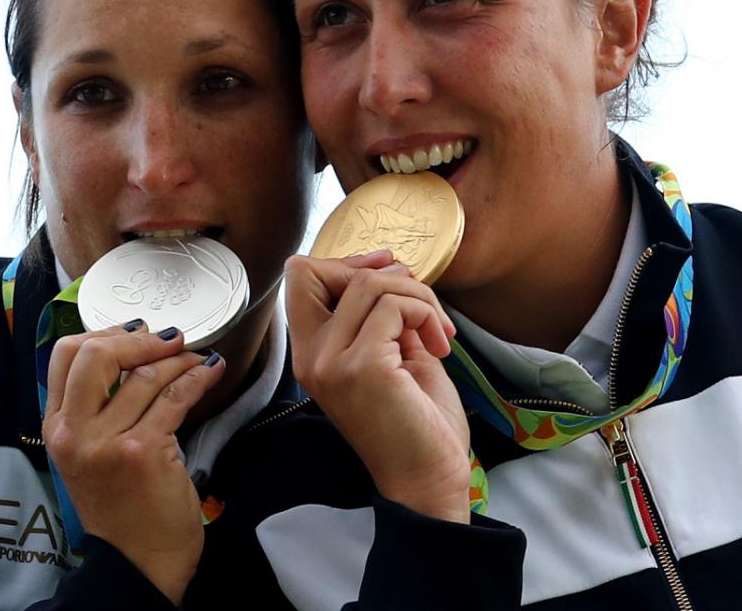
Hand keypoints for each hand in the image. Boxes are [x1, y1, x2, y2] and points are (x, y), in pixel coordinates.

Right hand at [42, 324, 224, 604]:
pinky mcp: (142, 450)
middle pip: (97, 354)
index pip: (63, 356)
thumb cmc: (121, 509)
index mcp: (56, 428)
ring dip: (179, 359)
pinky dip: (198, 378)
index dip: (104, 333)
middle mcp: (74, 432)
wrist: (137, 563)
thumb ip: (96, 409)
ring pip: (144, 375)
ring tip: (196, 357)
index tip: (135, 332)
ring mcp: (106, 441)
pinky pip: (175, 397)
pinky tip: (211, 371)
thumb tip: (129, 353)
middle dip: (140, 338)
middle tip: (170, 338)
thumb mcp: (89, 455)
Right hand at [285, 251, 471, 522]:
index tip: (390, 275)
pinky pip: (394, 306)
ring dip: (417, 295)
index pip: (299, 276)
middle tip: (421, 304)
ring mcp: (331, 362)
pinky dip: (426, 314)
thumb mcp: (390, 352)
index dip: (345, 262)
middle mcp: (311, 357)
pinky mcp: (362, 368)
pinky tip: (441, 345)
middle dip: (380, 272)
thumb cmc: (417, 421)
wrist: (429, 479)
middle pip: (319, 269)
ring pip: (368, 283)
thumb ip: (379, 313)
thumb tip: (388, 265)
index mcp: (312, 353)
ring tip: (438, 330)